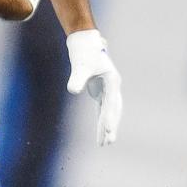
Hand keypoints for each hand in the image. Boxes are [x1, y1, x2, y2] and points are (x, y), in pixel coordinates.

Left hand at [66, 30, 122, 145]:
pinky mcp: (101, 91)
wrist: (85, 43)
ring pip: (109, 112)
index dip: (110, 117)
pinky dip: (101, 121)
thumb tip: (73, 91)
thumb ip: (77, 78)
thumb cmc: (84, 52)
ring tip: (104, 143)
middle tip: (108, 142)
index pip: (111, 103)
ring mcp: (108, 90)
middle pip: (114, 110)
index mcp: (112, 81)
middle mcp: (113, 87)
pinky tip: (101, 132)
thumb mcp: (80, 65)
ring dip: (107, 127)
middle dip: (111, 126)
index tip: (108, 130)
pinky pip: (103, 110)